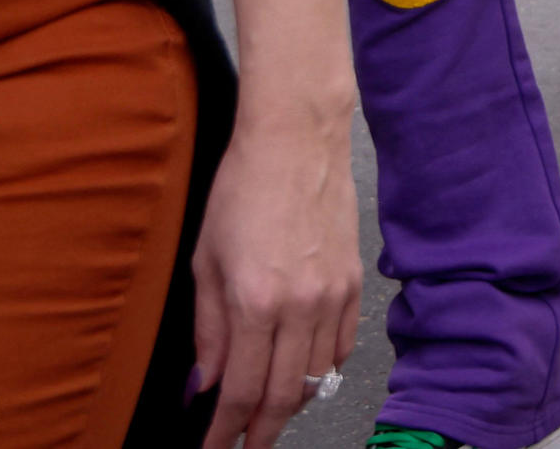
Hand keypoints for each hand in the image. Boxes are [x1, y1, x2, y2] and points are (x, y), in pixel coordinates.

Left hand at [190, 100, 361, 448]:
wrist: (297, 140)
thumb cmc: (243, 188)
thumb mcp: (205, 260)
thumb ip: (207, 328)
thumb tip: (205, 382)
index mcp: (254, 301)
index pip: (241, 391)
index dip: (225, 430)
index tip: (213, 448)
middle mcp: (299, 305)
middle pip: (284, 395)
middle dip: (261, 430)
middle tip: (244, 445)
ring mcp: (333, 295)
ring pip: (317, 377)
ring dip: (292, 404)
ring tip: (270, 413)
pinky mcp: (353, 282)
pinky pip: (342, 346)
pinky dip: (323, 370)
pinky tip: (305, 373)